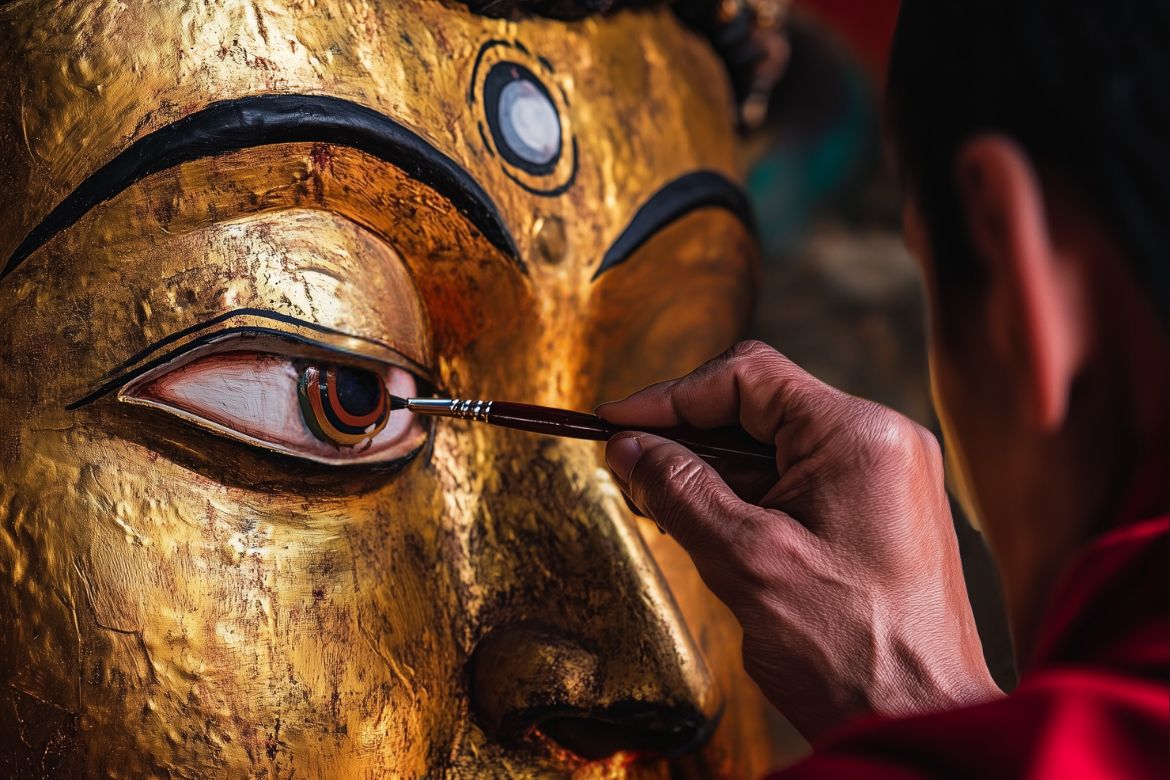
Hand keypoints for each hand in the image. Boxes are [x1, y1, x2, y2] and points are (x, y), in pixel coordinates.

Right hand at [597, 341, 1001, 739]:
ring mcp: (883, 476)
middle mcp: (880, 441)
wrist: (920, 722)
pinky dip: (746, 495)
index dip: (670, 396)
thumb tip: (628, 448)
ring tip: (659, 502)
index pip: (747, 377)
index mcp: (859, 435)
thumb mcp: (747, 561)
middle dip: (689, 434)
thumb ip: (680, 491)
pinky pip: (797, 479)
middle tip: (629, 465)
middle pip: (760, 405)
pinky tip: (706, 524)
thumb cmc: (854, 652)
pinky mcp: (876, 511)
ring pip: (774, 445)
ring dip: (713, 469)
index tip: (614, 421)